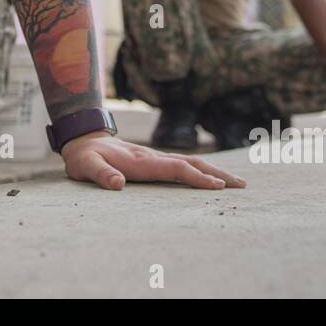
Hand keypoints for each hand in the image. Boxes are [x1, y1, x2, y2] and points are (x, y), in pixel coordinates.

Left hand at [59, 132, 246, 190]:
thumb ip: (100, 174)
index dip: (197, 178)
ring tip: (236, 182)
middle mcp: (153, 157)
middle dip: (218, 174)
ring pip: (191, 162)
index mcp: (141, 162)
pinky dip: (202, 170)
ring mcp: (155, 157)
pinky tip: (211, 177)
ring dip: (214, 171)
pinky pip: (183, 164)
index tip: (218, 187)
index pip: (176, 169)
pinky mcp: (154, 160)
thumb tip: (117, 184)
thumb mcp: (86, 166)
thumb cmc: (84, 156)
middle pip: (192, 163)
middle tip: (242, 186)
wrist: (83, 138)